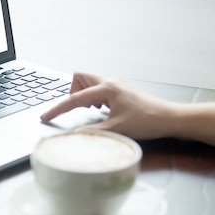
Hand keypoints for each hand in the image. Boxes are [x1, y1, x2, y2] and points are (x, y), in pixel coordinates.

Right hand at [40, 72, 176, 140]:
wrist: (169, 118)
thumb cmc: (147, 121)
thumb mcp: (117, 129)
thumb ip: (92, 132)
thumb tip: (73, 136)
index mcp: (107, 89)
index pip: (75, 98)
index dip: (58, 109)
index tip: (46, 116)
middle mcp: (110, 82)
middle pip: (79, 78)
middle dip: (73, 92)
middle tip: (77, 109)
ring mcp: (116, 84)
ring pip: (89, 81)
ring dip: (84, 94)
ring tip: (92, 111)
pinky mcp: (121, 89)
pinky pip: (99, 87)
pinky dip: (95, 97)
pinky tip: (103, 110)